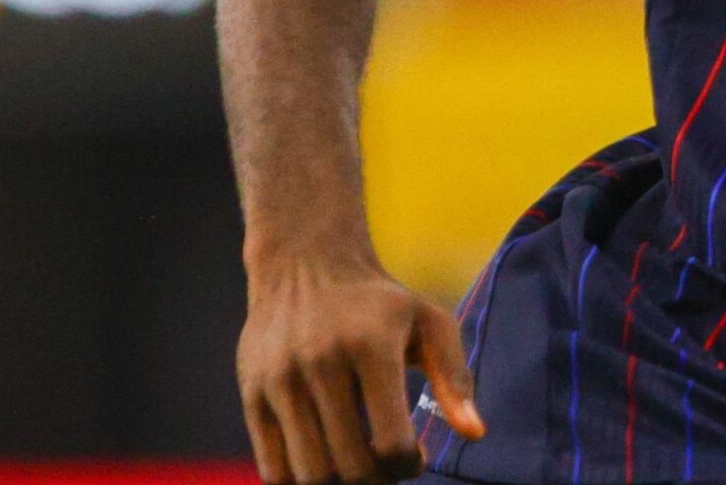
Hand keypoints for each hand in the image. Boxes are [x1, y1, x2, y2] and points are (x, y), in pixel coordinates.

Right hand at [237, 250, 484, 484]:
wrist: (306, 264)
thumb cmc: (379, 303)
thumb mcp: (429, 322)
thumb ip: (455, 377)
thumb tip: (474, 434)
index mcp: (371, 347)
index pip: (391, 442)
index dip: (408, 466)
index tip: (413, 458)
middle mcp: (320, 363)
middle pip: (350, 467)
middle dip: (376, 481)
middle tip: (385, 469)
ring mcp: (280, 381)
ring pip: (309, 475)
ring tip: (356, 469)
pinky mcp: (251, 394)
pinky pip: (272, 469)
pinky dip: (301, 482)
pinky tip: (325, 463)